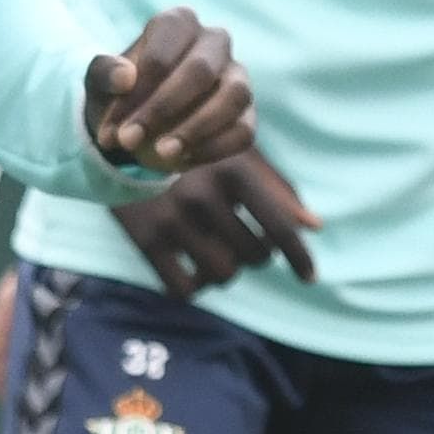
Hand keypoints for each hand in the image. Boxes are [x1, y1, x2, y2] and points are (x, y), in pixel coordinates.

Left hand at [81, 8, 254, 173]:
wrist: (140, 117)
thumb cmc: (120, 92)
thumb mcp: (101, 82)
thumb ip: (104, 74)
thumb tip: (125, 77)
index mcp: (177, 23)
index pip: (160, 55)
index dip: (135, 95)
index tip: (110, 131)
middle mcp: (214, 41)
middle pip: (200, 71)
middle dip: (162, 110)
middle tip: (129, 142)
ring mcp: (237, 75)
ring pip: (234, 97)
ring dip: (196, 129)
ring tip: (161, 155)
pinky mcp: (247, 111)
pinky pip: (244, 130)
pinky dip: (214, 149)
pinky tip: (182, 161)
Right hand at [109, 153, 321, 296]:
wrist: (119, 144)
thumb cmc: (192, 155)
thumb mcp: (233, 158)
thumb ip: (276, 189)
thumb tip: (314, 226)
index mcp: (233, 170)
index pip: (280, 227)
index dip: (300, 258)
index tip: (310, 278)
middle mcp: (204, 195)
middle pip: (256, 256)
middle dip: (254, 255)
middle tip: (240, 241)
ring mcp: (173, 219)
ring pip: (224, 275)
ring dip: (225, 271)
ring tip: (214, 253)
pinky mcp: (146, 239)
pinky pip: (184, 288)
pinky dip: (193, 285)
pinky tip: (191, 270)